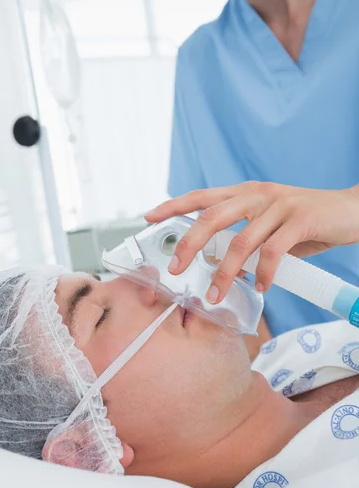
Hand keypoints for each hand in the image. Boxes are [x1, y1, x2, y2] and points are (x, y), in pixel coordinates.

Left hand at [145, 182, 358, 303]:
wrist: (352, 210)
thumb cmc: (306, 221)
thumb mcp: (270, 224)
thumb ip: (246, 236)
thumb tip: (223, 264)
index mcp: (246, 193)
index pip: (202, 197)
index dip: (174, 205)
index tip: (149, 217)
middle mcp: (258, 194)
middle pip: (212, 217)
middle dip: (189, 245)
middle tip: (176, 270)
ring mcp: (279, 205)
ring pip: (241, 240)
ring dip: (225, 272)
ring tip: (216, 294)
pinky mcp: (300, 219)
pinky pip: (273, 251)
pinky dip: (263, 274)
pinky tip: (261, 287)